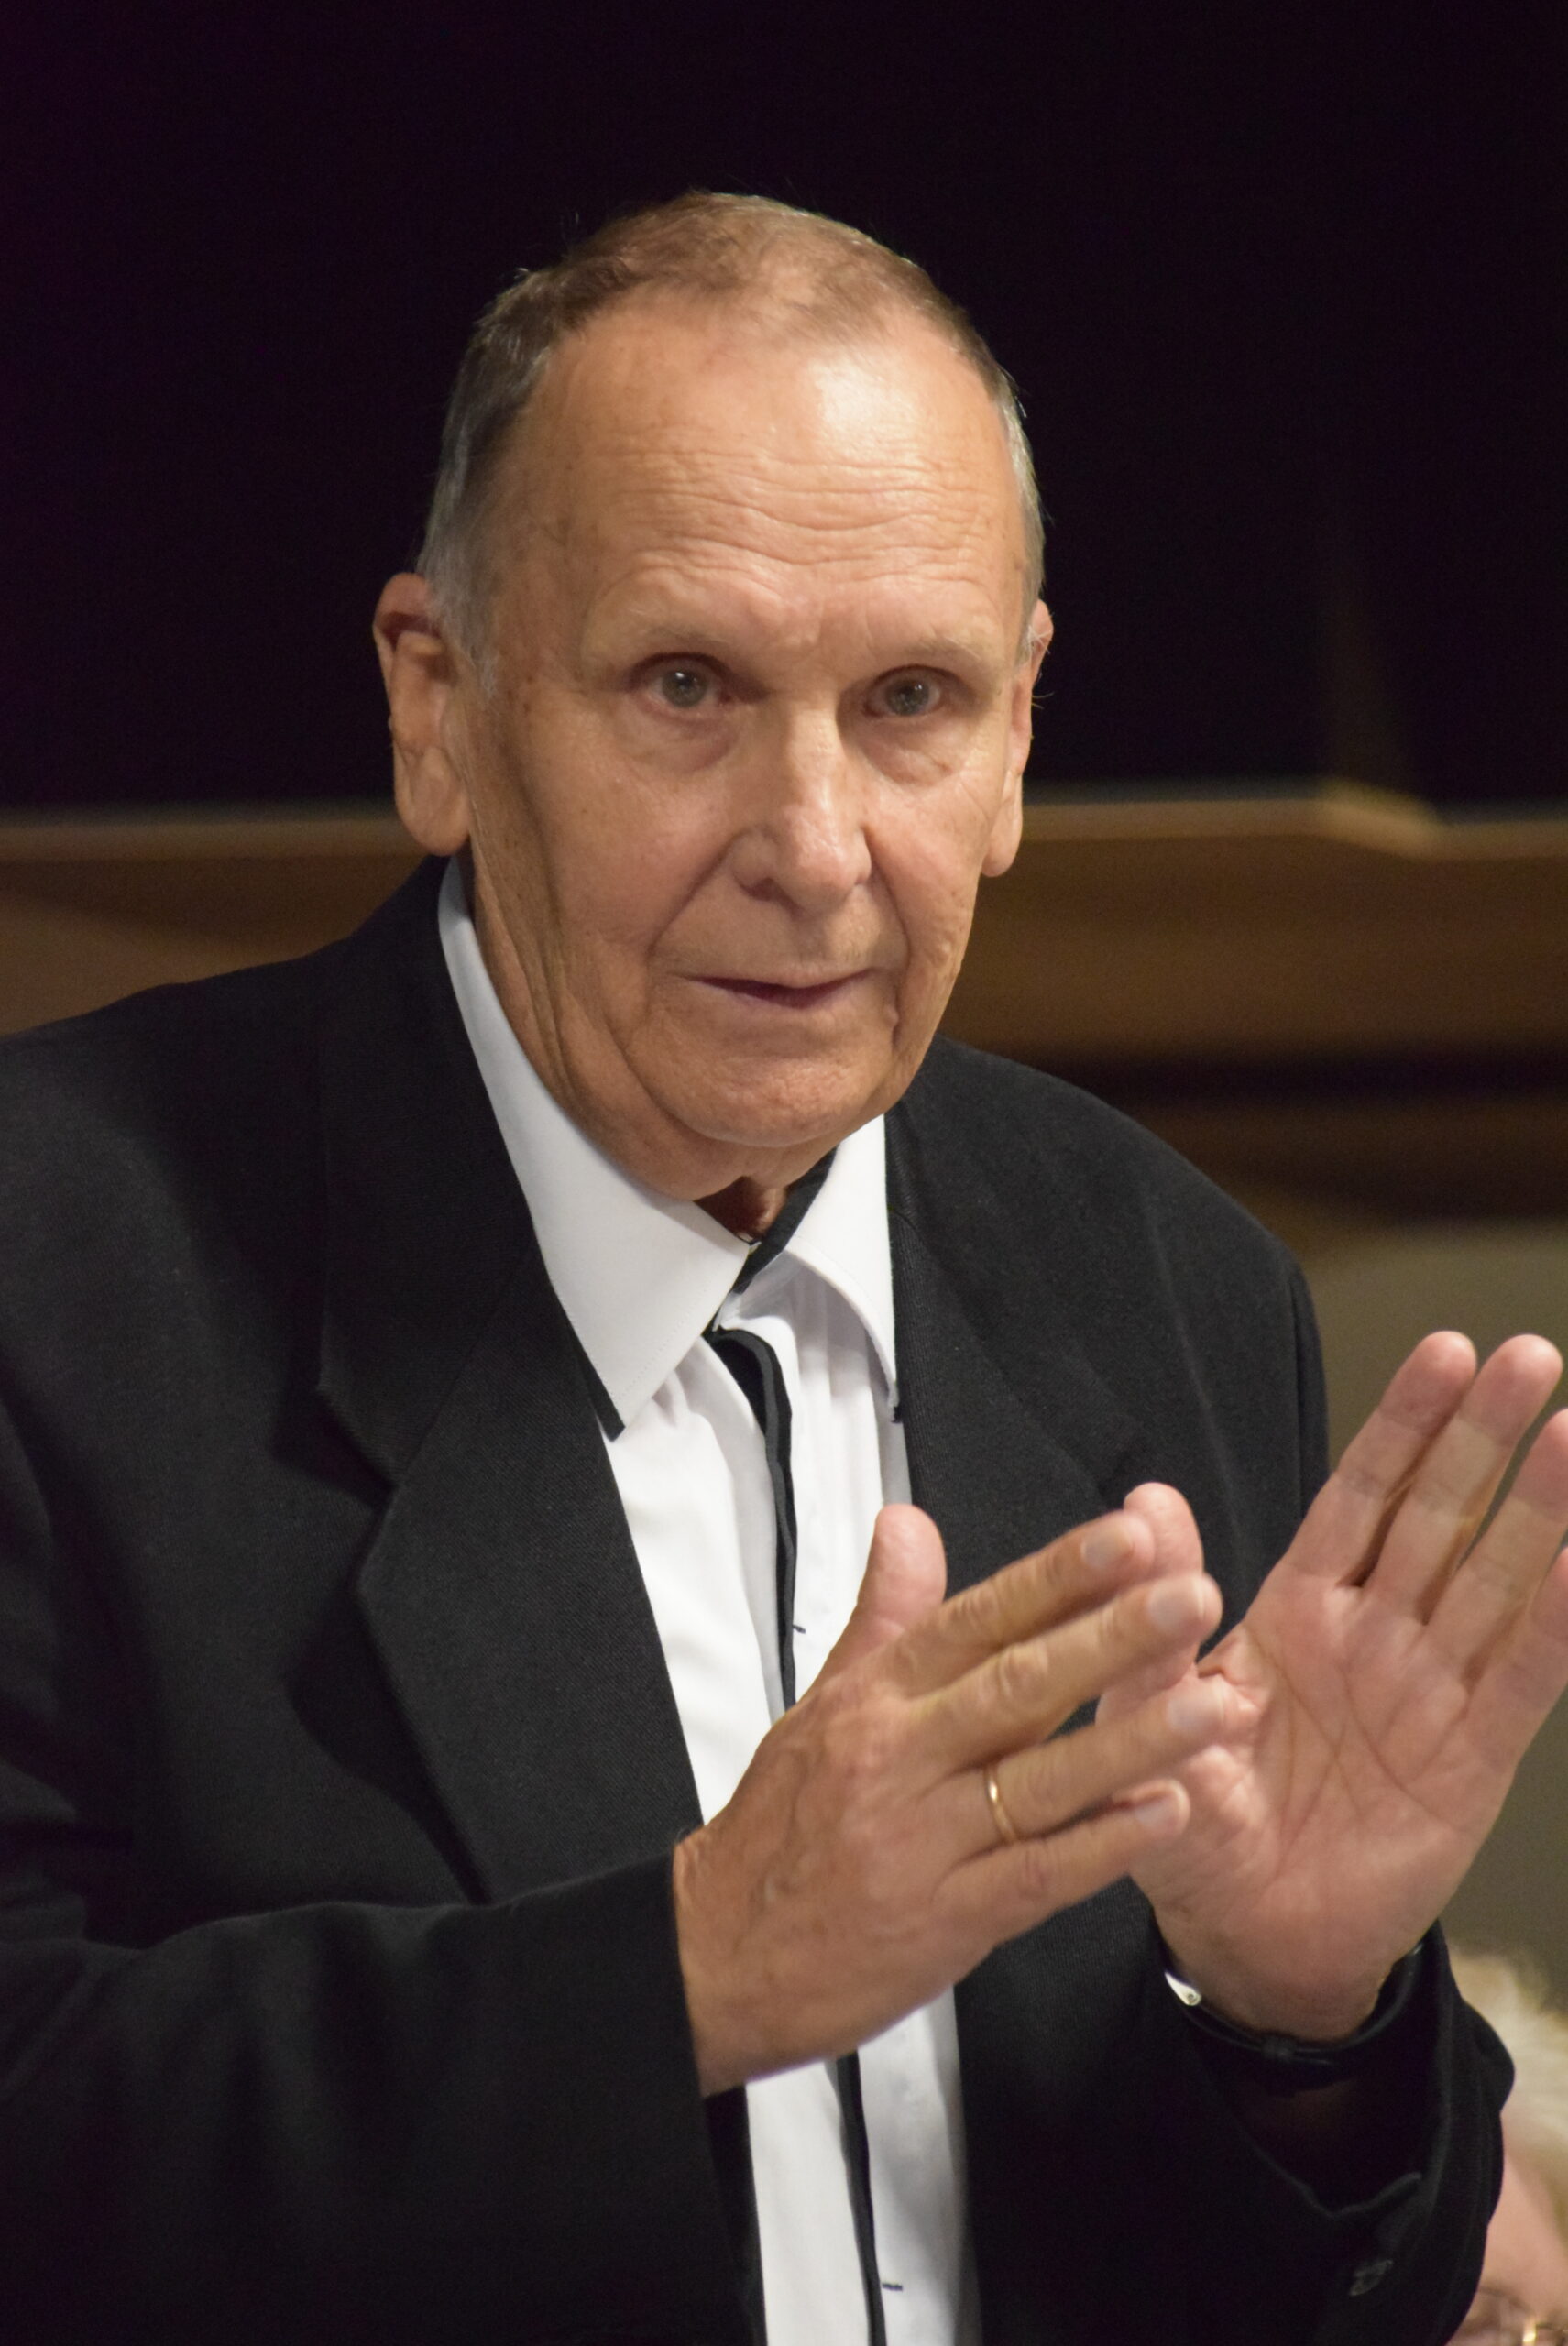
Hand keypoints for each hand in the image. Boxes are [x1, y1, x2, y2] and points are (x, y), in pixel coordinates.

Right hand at [673, 1501, 1232, 2093]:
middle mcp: (902, 1757)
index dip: (1055, 1576)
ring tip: (1210, 1704)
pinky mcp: (946, 1919)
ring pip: (1040, 1780)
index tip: (1127, 1537)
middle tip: (1188, 1597)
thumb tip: (907, 1524)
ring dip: (1132, 1741)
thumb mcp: (821, 1704)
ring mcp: (925, 1840)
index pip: (977, 1619)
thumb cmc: (779, 1828)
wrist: (717, 1954)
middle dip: (1110, 1639)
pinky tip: (1163, 1813)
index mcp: (877, 1698)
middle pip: (1017, 1686)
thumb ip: (884, 1614)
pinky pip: (1036, 1876)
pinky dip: (1101, 1846)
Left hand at [1102, 1333, 1567, 2038]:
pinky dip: (1559, 1620)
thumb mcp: (1147, 1713)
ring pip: (1494, 1581)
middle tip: (1529, 1357)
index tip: (1444, 1351)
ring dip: (1538, 1511)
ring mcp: (1429, 1692)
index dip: (1404, 1424)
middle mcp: (1376, 1635)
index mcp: (1301, 1609)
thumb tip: (1145, 1500)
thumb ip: (1153, 1616)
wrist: (1242, 1937)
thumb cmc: (1190, 1820)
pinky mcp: (1469, 1762)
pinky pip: (1523, 1679)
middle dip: (1484, 1436)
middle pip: (1441, 1516)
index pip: (1362, 1496)